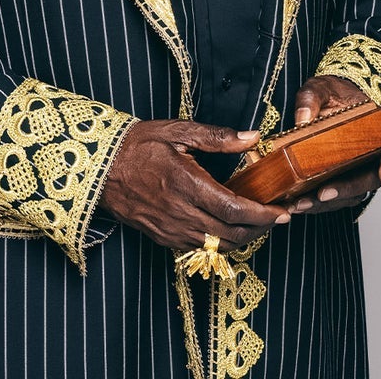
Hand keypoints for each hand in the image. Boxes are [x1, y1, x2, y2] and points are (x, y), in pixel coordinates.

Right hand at [97, 119, 289, 250]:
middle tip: (278, 217)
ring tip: (258, 223)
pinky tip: (229, 228)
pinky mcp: (163, 238)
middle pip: (233, 234)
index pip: (235, 209)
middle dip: (261, 229)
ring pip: (219, 246)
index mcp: (186, 185)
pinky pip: (200, 249)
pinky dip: (221, 243)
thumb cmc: (136, 145)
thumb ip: (217, 137)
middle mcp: (180, 213)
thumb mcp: (176, 132)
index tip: (282, 210)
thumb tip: (252, 138)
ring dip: (244, 238)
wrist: (98, 168)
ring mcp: (170, 230)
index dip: (263, 214)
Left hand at [285, 76, 380, 215]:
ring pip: (348, 196)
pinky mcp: (337, 182)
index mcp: (379, 135)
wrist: (327, 102)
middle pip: (366, 182)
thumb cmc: (332, 94)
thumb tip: (302, 119)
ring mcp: (355, 173)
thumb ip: (311, 99)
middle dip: (344, 191)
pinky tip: (297, 205)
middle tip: (322, 195)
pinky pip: (333, 199)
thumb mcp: (321, 88)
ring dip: (327, 204)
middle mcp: (372, 159)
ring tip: (302, 204)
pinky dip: (316, 204)